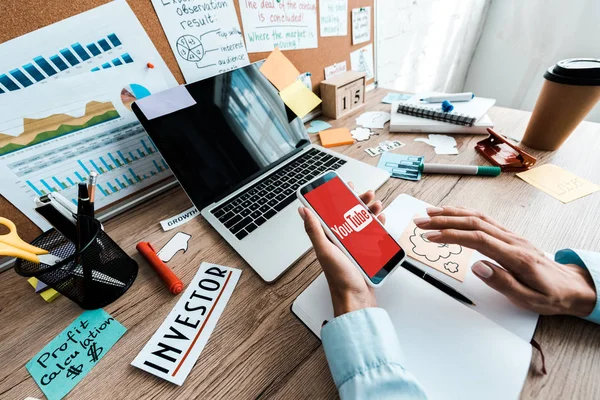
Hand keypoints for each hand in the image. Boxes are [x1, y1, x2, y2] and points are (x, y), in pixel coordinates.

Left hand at [298, 185, 384, 316]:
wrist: (357, 300)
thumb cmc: (340, 279)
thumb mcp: (326, 251)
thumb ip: (314, 230)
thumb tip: (303, 211)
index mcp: (328, 238)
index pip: (330, 212)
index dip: (336, 198)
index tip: (342, 186)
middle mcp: (340, 241)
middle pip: (349, 215)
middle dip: (358, 202)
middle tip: (366, 194)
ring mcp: (353, 246)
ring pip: (362, 223)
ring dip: (370, 211)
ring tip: (377, 205)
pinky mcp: (365, 253)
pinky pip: (372, 235)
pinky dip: (377, 225)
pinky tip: (381, 220)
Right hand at [414, 206, 596, 316]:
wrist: (570, 286)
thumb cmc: (550, 295)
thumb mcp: (529, 299)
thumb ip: (502, 283)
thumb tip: (478, 267)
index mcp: (515, 256)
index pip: (478, 239)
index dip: (452, 235)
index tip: (431, 236)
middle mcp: (512, 241)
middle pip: (473, 223)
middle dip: (443, 220)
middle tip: (420, 221)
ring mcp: (511, 236)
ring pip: (478, 217)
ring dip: (451, 213)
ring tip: (429, 213)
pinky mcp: (509, 236)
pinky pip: (484, 219)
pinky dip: (464, 213)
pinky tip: (452, 213)